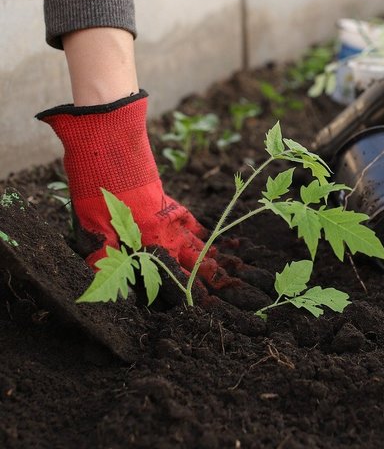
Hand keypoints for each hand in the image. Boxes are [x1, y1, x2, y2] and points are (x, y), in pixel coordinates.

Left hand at [38, 90, 272, 309]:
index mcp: (148, 240)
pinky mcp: (164, 200)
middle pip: (191, 259)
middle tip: (228, 291)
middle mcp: (163, 230)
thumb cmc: (97, 186)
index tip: (205, 305)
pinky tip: (205, 237)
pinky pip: (188, 220)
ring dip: (208, 257)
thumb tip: (110, 290)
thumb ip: (103, 258)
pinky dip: (198, 231)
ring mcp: (166, 214)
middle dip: (208, 277)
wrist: (109, 143)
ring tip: (225, 269)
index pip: (173, 275)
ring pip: (194, 241)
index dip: (189, 291)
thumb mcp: (91, 226)